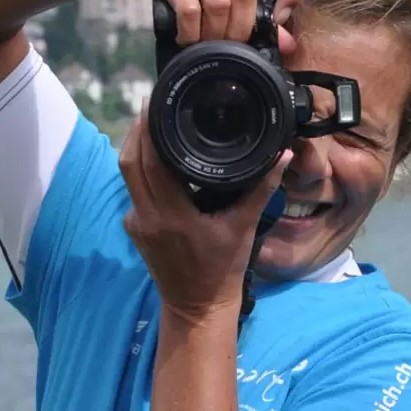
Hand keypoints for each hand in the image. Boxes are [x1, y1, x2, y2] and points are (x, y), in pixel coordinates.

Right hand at [96, 0, 304, 50]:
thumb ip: (248, 7)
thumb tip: (285, 43)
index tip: (276, 20)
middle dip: (239, 30)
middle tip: (228, 46)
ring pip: (220, 5)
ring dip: (214, 34)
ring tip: (204, 43)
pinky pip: (190, 11)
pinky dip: (190, 32)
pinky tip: (184, 37)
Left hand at [120, 113, 293, 320]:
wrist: (197, 308)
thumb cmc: (223, 270)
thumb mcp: (244, 227)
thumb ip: (262, 189)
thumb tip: (282, 155)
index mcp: (172, 216)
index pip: (150, 163)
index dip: (148, 130)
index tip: (154, 103)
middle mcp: (147, 217)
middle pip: (129, 163)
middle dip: (137, 131)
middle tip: (151, 105)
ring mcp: (136, 223)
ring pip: (128, 175)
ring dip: (136, 148)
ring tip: (153, 123)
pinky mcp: (134, 228)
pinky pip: (135, 191)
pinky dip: (143, 170)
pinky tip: (158, 157)